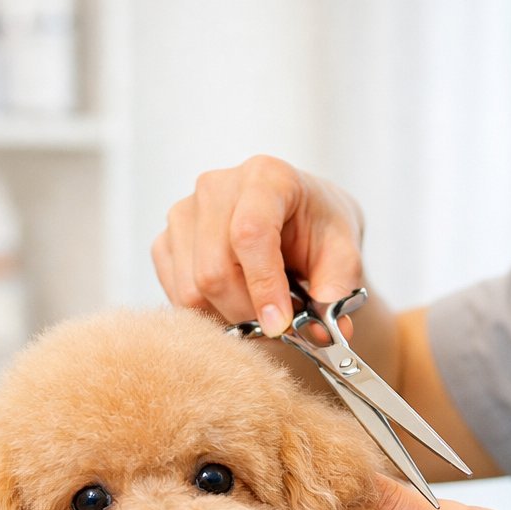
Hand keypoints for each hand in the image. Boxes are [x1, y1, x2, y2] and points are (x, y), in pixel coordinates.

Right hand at [152, 155, 364, 336]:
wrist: (296, 220)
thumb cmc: (319, 231)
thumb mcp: (344, 254)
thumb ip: (338, 290)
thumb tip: (327, 332)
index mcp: (265, 177)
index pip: (249, 233)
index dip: (263, 286)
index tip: (280, 324)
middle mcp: (215, 187)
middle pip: (215, 271)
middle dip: (249, 311)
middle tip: (279, 324)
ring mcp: (183, 213)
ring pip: (192, 290)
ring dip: (230, 316)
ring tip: (260, 308)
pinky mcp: (165, 241)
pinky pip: (178, 296)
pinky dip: (209, 314)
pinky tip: (235, 302)